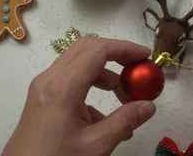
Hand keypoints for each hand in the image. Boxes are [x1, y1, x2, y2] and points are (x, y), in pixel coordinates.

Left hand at [2, 37, 156, 155]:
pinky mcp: (43, 97)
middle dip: (116, 54)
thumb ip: (125, 121)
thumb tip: (149, 106)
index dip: (125, 48)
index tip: (146, 57)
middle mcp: (50, 79)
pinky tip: (104, 116)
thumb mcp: (96, 144)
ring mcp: (44, 87)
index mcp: (63, 86)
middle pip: (87, 48)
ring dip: (105, 72)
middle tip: (137, 69)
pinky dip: (92, 86)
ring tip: (125, 96)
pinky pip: (71, 80)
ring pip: (79, 63)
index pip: (98, 50)